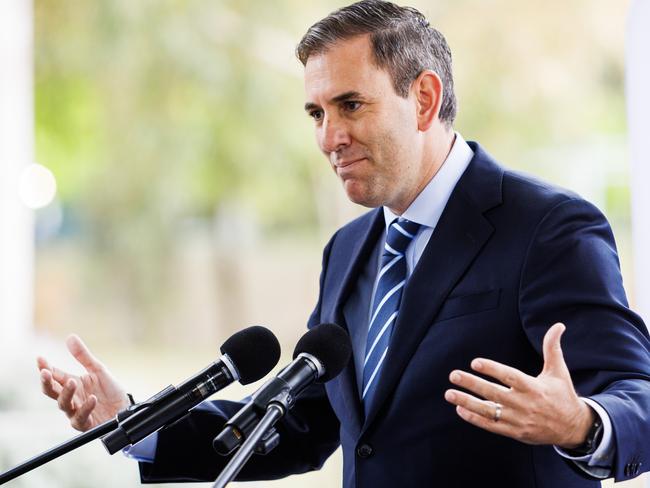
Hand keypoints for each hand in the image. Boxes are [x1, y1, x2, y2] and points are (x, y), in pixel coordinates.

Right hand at [37, 334, 129, 431]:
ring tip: (72, 381)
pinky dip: (85, 407)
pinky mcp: (86, 423)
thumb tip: (70, 337)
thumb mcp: (98, 369)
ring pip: (63, 404)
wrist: (125, 408)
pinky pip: (81, 417)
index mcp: (72, 383)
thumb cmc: (110, 390)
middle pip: (52, 392)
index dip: (45, 367)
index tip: (40, 359)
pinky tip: (92, 398)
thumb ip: (83, 356)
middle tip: (45, 373)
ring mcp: (76, 411)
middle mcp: (71, 398)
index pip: (54, 375)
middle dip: (47, 382)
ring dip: (66, 393)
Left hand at [444, 323, 594, 447]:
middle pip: (494, 393)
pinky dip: (475, 419)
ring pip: (489, 411)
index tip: (474, 362)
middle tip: (453, 375)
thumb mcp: (559, 371)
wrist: (573, 428)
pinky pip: (491, 426)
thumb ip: (552, 348)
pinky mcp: (515, 432)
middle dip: (472, 384)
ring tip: (449, 394)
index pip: (510, 377)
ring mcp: (518, 420)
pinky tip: (460, 409)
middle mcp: (524, 404)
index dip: (492, 369)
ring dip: (467, 403)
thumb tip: (558, 325)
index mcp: (534, 387)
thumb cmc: (562, 395)